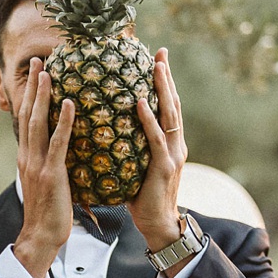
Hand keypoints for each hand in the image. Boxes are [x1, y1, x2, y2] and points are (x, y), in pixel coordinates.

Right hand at [12, 59, 75, 277]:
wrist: (40, 236)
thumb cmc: (49, 213)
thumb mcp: (46, 183)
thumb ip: (51, 164)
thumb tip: (64, 151)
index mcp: (26, 157)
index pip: (27, 119)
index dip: (31, 95)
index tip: (38, 73)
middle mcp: (27, 155)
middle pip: (28, 114)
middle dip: (33, 86)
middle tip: (39, 61)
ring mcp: (37, 164)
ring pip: (38, 122)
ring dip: (43, 95)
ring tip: (49, 72)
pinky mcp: (51, 173)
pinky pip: (57, 142)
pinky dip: (62, 121)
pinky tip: (69, 104)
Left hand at [129, 48, 188, 262]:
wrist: (156, 225)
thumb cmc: (140, 196)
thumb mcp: (134, 166)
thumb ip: (126, 147)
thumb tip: (102, 130)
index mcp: (169, 144)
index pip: (167, 107)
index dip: (163, 83)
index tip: (157, 59)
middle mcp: (176, 145)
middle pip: (172, 104)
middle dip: (167, 77)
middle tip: (160, 53)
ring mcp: (172, 155)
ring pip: (169, 116)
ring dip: (163, 90)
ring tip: (156, 67)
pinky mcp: (163, 167)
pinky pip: (155, 139)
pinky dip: (148, 119)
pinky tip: (141, 102)